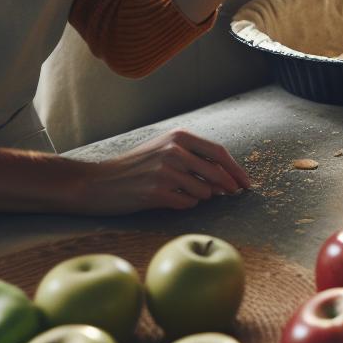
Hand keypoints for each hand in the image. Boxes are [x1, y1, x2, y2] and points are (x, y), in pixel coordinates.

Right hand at [74, 129, 252, 214]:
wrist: (97, 182)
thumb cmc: (133, 167)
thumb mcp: (163, 149)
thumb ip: (193, 157)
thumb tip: (226, 178)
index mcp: (179, 137)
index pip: (219, 153)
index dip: (237, 170)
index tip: (246, 183)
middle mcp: (175, 151)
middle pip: (218, 173)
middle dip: (228, 187)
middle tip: (232, 195)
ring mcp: (166, 172)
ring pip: (204, 192)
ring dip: (200, 197)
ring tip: (180, 193)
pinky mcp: (157, 192)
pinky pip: (187, 204)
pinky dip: (184, 205)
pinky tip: (169, 200)